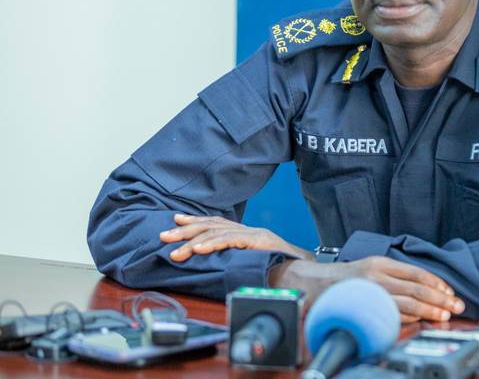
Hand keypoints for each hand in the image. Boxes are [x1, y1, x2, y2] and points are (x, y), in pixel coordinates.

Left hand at [159, 214, 312, 261]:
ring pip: (216, 232)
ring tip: (175, 250)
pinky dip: (212, 244)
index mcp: (246, 233)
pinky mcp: (257, 241)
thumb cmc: (280, 267)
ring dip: (192, 241)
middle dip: (185, 230)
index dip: (195, 220)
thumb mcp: (254, 260)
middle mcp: (247, 229)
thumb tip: (216, 263)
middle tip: (164, 236)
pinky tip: (198, 249)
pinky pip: (230, 241)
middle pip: (211, 225)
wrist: (304, 268)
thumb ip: (238, 257)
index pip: (216, 222)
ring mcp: (253, 234)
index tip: (176, 220)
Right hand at [270, 256, 464, 323]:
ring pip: (407, 302)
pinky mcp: (363, 306)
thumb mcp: (371, 268)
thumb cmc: (345, 278)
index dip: (437, 283)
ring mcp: (369, 291)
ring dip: (430, 310)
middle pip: (416, 288)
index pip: (416, 272)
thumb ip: (394, 276)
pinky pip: (391, 314)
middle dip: (440, 299)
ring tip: (444, 316)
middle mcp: (376, 274)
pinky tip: (421, 320)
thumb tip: (424, 289)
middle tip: (456, 307)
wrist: (312, 283)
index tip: (450, 293)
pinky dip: (409, 318)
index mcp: (380, 262)